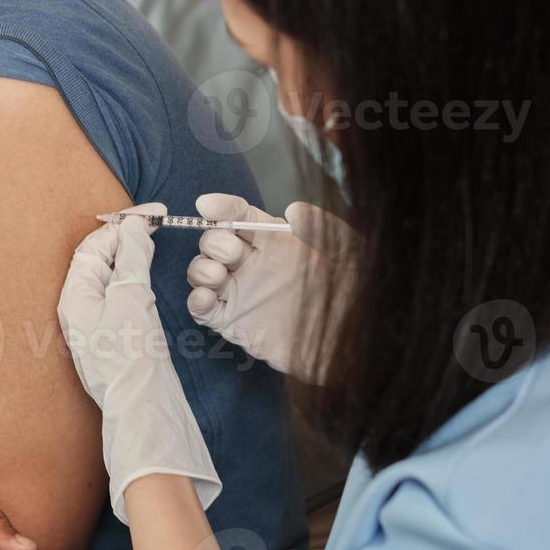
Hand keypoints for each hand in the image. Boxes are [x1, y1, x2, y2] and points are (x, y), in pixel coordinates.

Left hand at [57, 203, 220, 523]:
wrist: (145, 412)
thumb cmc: (132, 358)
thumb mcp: (131, 300)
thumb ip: (130, 259)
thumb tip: (132, 227)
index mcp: (73, 298)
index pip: (92, 247)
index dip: (121, 225)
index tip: (152, 213)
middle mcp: (78, 310)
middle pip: (98, 260)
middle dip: (124, 238)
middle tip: (155, 222)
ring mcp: (95, 325)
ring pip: (109, 277)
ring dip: (130, 256)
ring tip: (154, 241)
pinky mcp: (114, 338)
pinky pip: (120, 297)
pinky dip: (135, 278)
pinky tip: (149, 275)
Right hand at [185, 194, 355, 381]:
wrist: (352, 343)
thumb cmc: (355, 294)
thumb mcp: (347, 250)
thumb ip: (320, 225)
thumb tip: (291, 210)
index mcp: (275, 242)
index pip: (239, 216)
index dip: (221, 207)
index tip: (206, 206)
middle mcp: (254, 264)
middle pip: (213, 241)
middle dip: (213, 241)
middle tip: (233, 253)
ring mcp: (242, 294)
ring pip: (202, 272)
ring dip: (200, 268)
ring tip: (218, 275)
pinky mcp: (235, 323)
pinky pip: (202, 310)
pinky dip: (195, 300)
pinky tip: (206, 297)